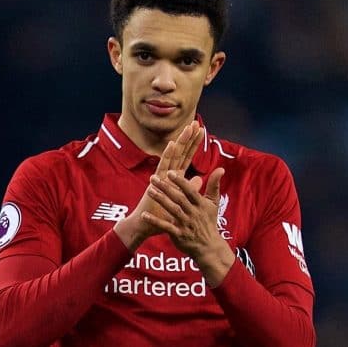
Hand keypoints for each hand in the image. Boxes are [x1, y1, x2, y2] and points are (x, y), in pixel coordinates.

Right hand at [114, 121, 203, 250]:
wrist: (146, 224)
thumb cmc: (163, 214)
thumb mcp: (182, 200)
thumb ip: (189, 188)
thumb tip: (199, 178)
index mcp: (176, 177)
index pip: (187, 157)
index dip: (194, 144)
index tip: (201, 131)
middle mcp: (169, 174)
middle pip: (181, 152)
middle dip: (188, 138)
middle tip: (196, 123)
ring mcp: (162, 176)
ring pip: (173, 155)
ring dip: (180, 141)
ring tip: (188, 128)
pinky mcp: (156, 181)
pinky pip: (162, 166)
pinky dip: (167, 154)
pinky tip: (172, 144)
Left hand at [142, 168, 234, 286]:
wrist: (209, 247)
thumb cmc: (209, 221)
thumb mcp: (214, 203)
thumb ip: (214, 185)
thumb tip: (221, 168)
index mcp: (201, 204)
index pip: (190, 191)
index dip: (181, 182)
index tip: (170, 172)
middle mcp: (193, 214)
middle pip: (179, 199)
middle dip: (166, 188)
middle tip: (153, 178)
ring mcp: (186, 224)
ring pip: (172, 210)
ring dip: (160, 200)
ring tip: (149, 191)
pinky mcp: (178, 235)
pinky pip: (165, 227)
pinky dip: (155, 221)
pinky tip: (144, 214)